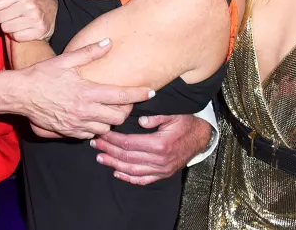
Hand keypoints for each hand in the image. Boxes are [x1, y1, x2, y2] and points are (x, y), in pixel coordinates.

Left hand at [0, 0, 56, 41]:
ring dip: (8, 26)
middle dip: (0, 17)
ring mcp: (35, 19)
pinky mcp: (39, 31)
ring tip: (15, 21)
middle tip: (8, 15)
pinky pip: (16, 37)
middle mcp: (29, 4)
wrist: (56, 12)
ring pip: (5, 28)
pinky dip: (16, 34)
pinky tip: (22, 28)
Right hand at [19, 39, 153, 139]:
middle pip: (118, 118)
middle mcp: (84, 110)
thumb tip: (108, 42)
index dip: (140, 94)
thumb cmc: (42, 75)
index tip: (151, 91)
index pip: (121, 96)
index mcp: (87, 92)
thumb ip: (89, 52)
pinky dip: (95, 127)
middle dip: (125, 110)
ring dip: (110, 120)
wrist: (20, 94)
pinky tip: (91, 117)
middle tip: (124, 101)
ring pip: (106, 128)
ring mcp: (76, 123)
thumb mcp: (66, 60)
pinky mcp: (68, 131)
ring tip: (107, 108)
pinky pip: (90, 134)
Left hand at [92, 114, 211, 184]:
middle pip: (127, 157)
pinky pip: (143, 179)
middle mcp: (159, 160)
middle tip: (95, 144)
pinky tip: (117, 172)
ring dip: (114, 164)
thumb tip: (140, 121)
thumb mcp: (172, 114)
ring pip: (132, 170)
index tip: (101, 134)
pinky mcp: (163, 174)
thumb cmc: (185, 123)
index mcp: (159, 144)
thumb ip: (156, 117)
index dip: (113, 139)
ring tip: (100, 158)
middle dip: (109, 150)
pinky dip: (129, 178)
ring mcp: (161, 170)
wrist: (201, 138)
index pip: (129, 143)